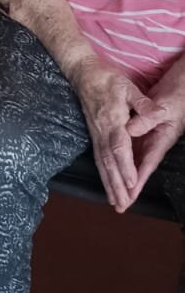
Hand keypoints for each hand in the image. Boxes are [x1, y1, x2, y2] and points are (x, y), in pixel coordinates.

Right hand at [72, 58, 148, 210]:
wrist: (82, 73)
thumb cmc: (106, 78)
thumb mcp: (127, 86)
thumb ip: (142, 103)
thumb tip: (159, 113)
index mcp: (112, 120)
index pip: (118, 146)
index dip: (124, 166)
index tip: (131, 183)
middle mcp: (102, 131)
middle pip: (109, 162)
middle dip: (116, 185)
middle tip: (124, 206)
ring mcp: (96, 135)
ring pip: (102, 164)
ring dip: (109, 186)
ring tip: (117, 205)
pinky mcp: (94, 136)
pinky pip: (99, 160)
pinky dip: (104, 176)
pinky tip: (108, 188)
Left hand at [127, 79, 184, 198]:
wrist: (182, 86)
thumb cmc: (176, 96)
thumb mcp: (163, 105)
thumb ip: (146, 117)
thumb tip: (130, 130)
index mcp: (161, 139)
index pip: (147, 163)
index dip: (138, 178)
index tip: (129, 193)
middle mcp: (155, 143)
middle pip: (140, 169)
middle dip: (130, 188)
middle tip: (120, 206)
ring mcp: (150, 139)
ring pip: (134, 163)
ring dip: (125, 179)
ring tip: (117, 198)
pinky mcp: (144, 133)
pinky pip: (131, 152)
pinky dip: (123, 163)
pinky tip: (115, 172)